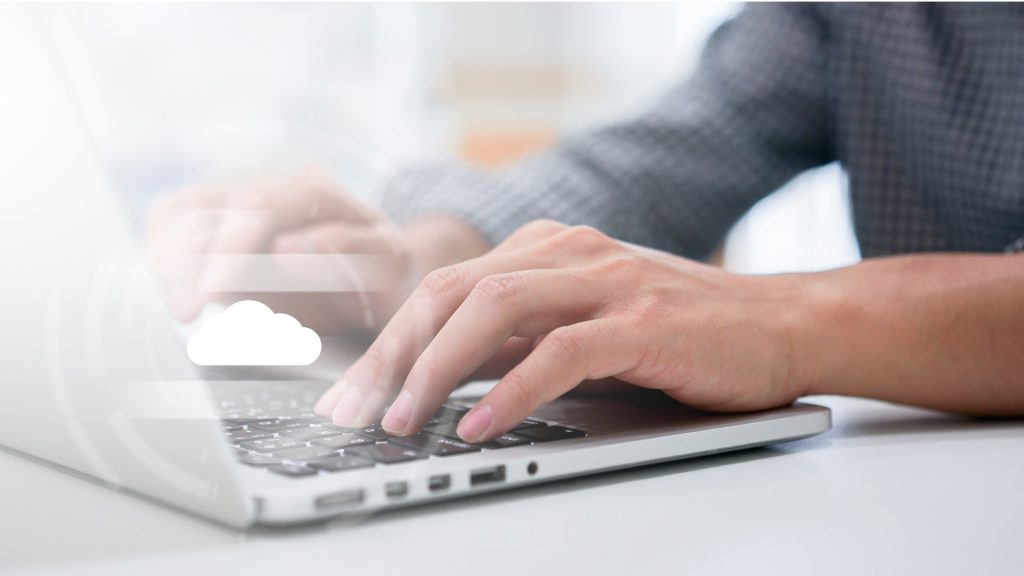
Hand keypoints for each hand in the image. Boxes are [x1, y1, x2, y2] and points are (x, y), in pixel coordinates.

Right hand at [145, 167, 460, 334]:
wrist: (375, 266)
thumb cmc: (384, 270)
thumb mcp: (389, 262)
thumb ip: (351, 250)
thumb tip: (285, 249)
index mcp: (314, 191)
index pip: (259, 209)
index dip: (228, 251)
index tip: (210, 295)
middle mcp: (267, 184)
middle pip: (205, 209)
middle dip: (187, 264)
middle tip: (185, 314)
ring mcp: (237, 196)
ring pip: (177, 213)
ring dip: (168, 262)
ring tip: (180, 309)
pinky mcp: (212, 218)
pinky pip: (169, 224)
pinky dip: (162, 257)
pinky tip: (172, 292)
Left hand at [314, 219, 808, 440]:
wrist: (782, 322)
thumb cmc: (682, 331)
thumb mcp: (587, 322)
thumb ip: (523, 336)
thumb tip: (448, 373)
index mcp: (548, 248)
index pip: (445, 286)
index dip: (390, 339)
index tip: (354, 389)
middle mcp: (569, 253)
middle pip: (452, 292)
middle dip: (393, 353)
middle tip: (355, 409)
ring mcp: (607, 282)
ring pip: (494, 310)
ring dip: (437, 369)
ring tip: (403, 420)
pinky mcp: (644, 323)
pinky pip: (560, 353)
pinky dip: (512, 390)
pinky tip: (479, 424)